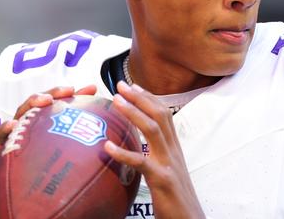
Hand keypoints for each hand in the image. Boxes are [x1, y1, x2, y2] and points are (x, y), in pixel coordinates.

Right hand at [0, 85, 97, 217]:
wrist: (9, 193)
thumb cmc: (35, 171)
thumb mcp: (57, 157)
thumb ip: (75, 145)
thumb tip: (105, 141)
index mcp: (43, 123)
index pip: (60, 103)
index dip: (76, 94)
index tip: (92, 88)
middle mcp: (29, 123)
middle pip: (41, 101)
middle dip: (55, 92)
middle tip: (69, 90)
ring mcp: (13, 132)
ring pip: (21, 111)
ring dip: (33, 103)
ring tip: (45, 100)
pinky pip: (0, 135)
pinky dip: (6, 127)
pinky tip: (12, 125)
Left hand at [104, 81, 204, 218]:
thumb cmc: (176, 199)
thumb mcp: (168, 172)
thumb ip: (158, 157)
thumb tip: (141, 148)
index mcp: (174, 149)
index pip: (164, 114)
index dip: (149, 98)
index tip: (133, 85)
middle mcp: (174, 152)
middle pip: (160, 115)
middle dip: (140, 97)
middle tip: (120, 85)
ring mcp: (169, 165)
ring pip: (153, 130)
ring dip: (134, 113)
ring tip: (116, 101)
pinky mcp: (162, 181)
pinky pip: (141, 163)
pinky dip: (124, 153)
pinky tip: (107, 147)